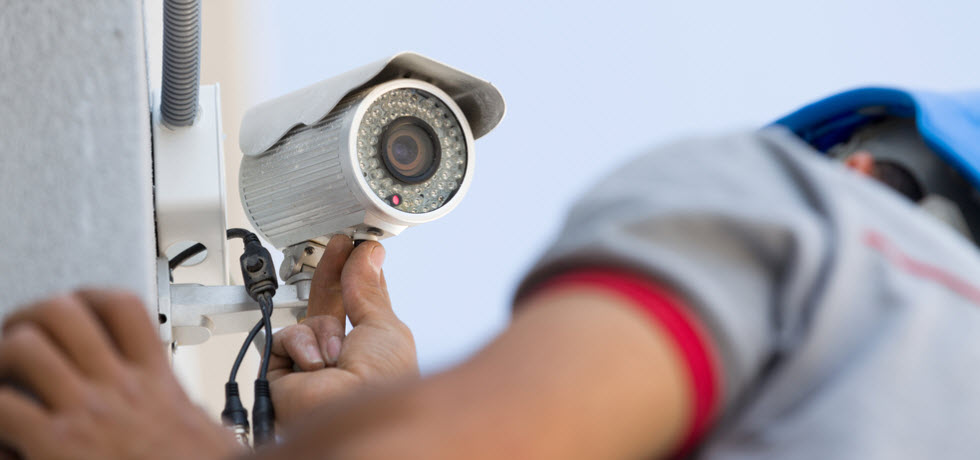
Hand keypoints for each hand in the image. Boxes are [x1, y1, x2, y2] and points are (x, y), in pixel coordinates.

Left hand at [0, 290, 238, 459]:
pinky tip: (4, 432)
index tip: (75, 309)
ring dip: (2, 358)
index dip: (88, 296)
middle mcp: (118, 387)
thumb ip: (181, 405)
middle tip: (20, 338)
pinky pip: (1, 405)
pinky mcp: (56, 444)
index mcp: (155, 381)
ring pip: (24, 347)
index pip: (122, 307)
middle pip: (63, 311)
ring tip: (3, 380)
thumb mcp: (203, 426)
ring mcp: (86, 412)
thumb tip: (177, 406)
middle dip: (29, 318)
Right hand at [268, 235, 418, 425]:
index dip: (357, 274)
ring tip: (336, 357)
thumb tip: (368, 255)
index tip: (357, 247)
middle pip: (330, 305)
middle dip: (334, 275)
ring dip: (323, 332)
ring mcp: (311, 367)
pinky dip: (300, 346)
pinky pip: (284, 336)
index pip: (359, 303)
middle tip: (340, 246)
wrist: (350, 413)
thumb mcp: (384, 327)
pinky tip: (314, 366)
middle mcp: (342, 359)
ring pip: (308, 321)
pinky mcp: (282, 375)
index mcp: (372, 350)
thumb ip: (368, 289)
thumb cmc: (381, 385)